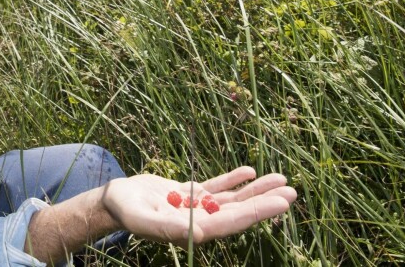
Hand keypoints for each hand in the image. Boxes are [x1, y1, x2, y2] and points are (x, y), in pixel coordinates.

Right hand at [100, 166, 295, 244]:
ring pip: (232, 198)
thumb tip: (195, 233)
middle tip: (292, 191)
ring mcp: (196, 208)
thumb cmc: (126, 211)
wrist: (113, 201)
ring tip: (280, 179)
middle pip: (238, 210)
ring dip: (255, 190)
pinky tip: (249, 170)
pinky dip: (233, 179)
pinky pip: (216, 187)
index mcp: (194, 231)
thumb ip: (167, 227)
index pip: (232, 221)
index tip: (281, 203)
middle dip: (265, 201)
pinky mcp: (189, 195)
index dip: (257, 212)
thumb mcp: (144, 219)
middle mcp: (200, 222)